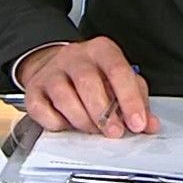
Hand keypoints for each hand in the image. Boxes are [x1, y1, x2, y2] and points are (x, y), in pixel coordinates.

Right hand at [19, 37, 159, 137]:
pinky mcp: (33, 89)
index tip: (137, 123)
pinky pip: (41, 109)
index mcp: (101, 51)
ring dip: (81, 119)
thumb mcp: (119, 81)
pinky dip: (56, 123)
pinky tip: (68, 125)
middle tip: (114, 132)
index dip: (129, 99)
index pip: (117, 70)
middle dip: (103, 113)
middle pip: (87, 81)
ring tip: (93, 129)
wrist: (55, 66)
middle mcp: (74, 56)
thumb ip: (136, 100)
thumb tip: (149, 124)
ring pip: (63, 95)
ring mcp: (51, 71)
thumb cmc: (94, 76)